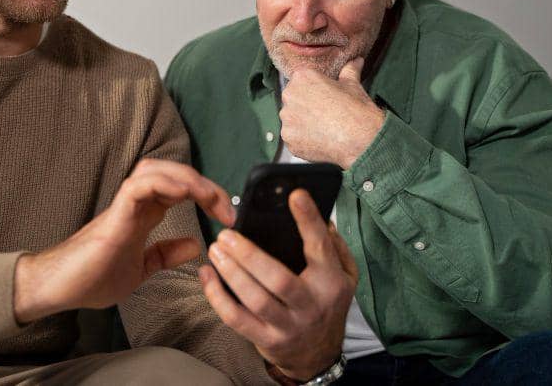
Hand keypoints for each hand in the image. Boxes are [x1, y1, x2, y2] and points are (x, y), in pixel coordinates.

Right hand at [13, 158, 235, 322]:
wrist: (58, 288)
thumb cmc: (92, 277)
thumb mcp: (141, 268)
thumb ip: (164, 254)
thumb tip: (195, 245)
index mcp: (143, 213)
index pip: (180, 188)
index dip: (208, 194)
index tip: (229, 217)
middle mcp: (135, 203)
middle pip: (172, 171)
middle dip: (204, 183)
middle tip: (227, 209)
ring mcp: (123, 206)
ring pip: (155, 170)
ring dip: (188, 179)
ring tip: (210, 198)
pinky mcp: (114, 216)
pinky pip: (138, 186)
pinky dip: (163, 184)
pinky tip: (183, 194)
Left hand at [199, 189, 358, 381]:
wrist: (319, 355)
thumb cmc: (327, 304)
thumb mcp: (345, 276)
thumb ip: (335, 246)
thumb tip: (322, 218)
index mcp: (331, 282)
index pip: (320, 247)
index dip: (308, 220)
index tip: (294, 195)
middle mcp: (311, 305)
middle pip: (278, 279)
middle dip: (249, 255)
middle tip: (227, 234)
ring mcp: (288, 326)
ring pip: (256, 299)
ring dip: (231, 273)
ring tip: (215, 250)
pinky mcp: (266, 340)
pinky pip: (237, 319)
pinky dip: (217, 297)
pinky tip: (207, 276)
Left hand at [281, 57, 384, 168]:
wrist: (361, 139)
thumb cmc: (356, 110)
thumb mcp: (353, 85)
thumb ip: (349, 70)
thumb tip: (356, 61)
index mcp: (302, 77)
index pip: (300, 81)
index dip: (313, 91)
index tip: (323, 99)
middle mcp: (289, 95)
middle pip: (292, 100)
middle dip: (305, 107)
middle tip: (324, 114)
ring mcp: (287, 118)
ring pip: (291, 120)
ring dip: (302, 124)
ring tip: (322, 128)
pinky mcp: (288, 138)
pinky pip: (292, 138)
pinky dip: (302, 140)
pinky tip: (318, 139)